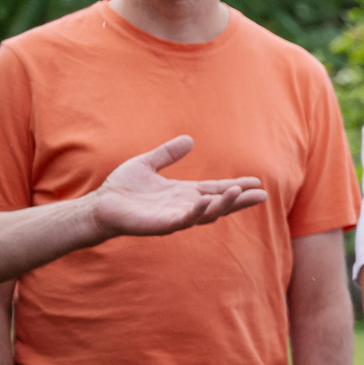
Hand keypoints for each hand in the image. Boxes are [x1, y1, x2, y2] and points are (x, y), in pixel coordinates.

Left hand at [90, 137, 267, 238]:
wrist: (100, 205)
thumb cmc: (121, 188)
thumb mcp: (147, 163)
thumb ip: (167, 154)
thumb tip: (189, 140)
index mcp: (184, 193)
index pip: (215, 189)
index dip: (235, 186)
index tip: (256, 182)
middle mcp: (184, 206)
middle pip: (219, 203)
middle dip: (240, 200)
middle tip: (263, 194)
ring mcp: (175, 217)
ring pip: (207, 213)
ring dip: (224, 204)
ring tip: (239, 192)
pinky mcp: (162, 224)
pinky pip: (184, 219)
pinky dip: (197, 211)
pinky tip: (206, 201)